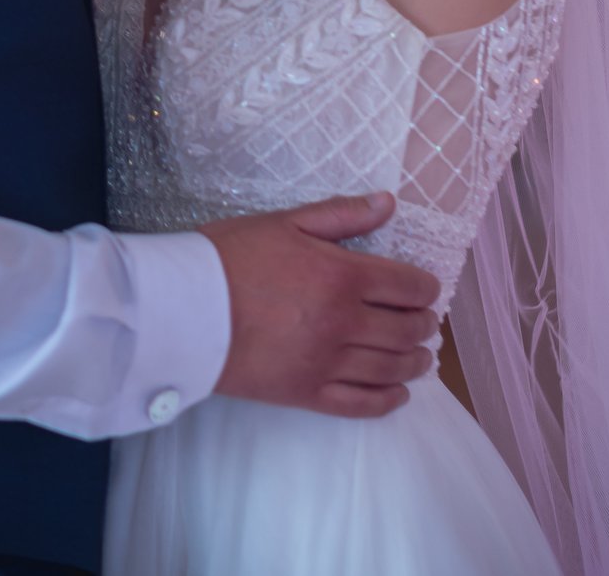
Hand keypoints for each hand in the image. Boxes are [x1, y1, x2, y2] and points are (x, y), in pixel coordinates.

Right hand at [200, 193, 441, 418]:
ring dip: (415, 362)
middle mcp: (344, 322)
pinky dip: (388, 400)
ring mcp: (328, 363)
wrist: (182, 309)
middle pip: (408, 330)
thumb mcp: (285, 222)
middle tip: (425, 322)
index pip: (410, 286)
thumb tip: (388, 203)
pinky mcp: (307, 394)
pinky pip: (361, 404)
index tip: (425, 290)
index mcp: (343, 276)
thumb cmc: (229, 258)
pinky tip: (398, 393)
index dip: (426, 289)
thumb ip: (341, 214)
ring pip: (392, 369)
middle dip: (424, 325)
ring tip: (419, 357)